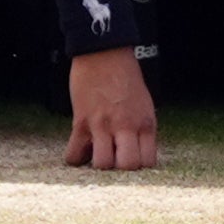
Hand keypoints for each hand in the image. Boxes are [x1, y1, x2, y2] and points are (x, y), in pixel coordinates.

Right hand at [65, 48, 158, 169]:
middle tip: (113, 159)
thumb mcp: (144, 103)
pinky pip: (74, 154)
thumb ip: (141, 127)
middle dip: (119, 170)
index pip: (148, 161)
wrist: (104, 52)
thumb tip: (136, 151)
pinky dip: (75, 157)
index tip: (130, 162)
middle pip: (127, 167)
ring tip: (96, 154)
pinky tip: (79, 149)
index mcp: (146, 122)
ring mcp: (103, 125)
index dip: (138, 167)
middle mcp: (127, 126)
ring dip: (97, 164)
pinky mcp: (81, 122)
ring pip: (102, 164)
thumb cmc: (125, 77)